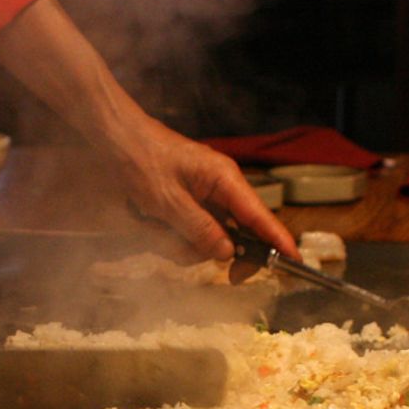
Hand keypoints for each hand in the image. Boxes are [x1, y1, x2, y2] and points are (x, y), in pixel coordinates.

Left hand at [114, 116, 299, 260]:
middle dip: (216, 251)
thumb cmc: (140, 159)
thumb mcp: (166, 199)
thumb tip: (227, 253)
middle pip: (237, 233)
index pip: (260, 215)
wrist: (115, 138)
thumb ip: (198, 228)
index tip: (293, 262)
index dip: (277, 240)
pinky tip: (149, 225)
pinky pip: (190, 232)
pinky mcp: (187, 203)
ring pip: (209, 237)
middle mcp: (220, 188)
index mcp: (224, 179)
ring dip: (184, 245)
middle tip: (212, 270)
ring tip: (153, 228)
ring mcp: (204, 196)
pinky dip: (171, 238)